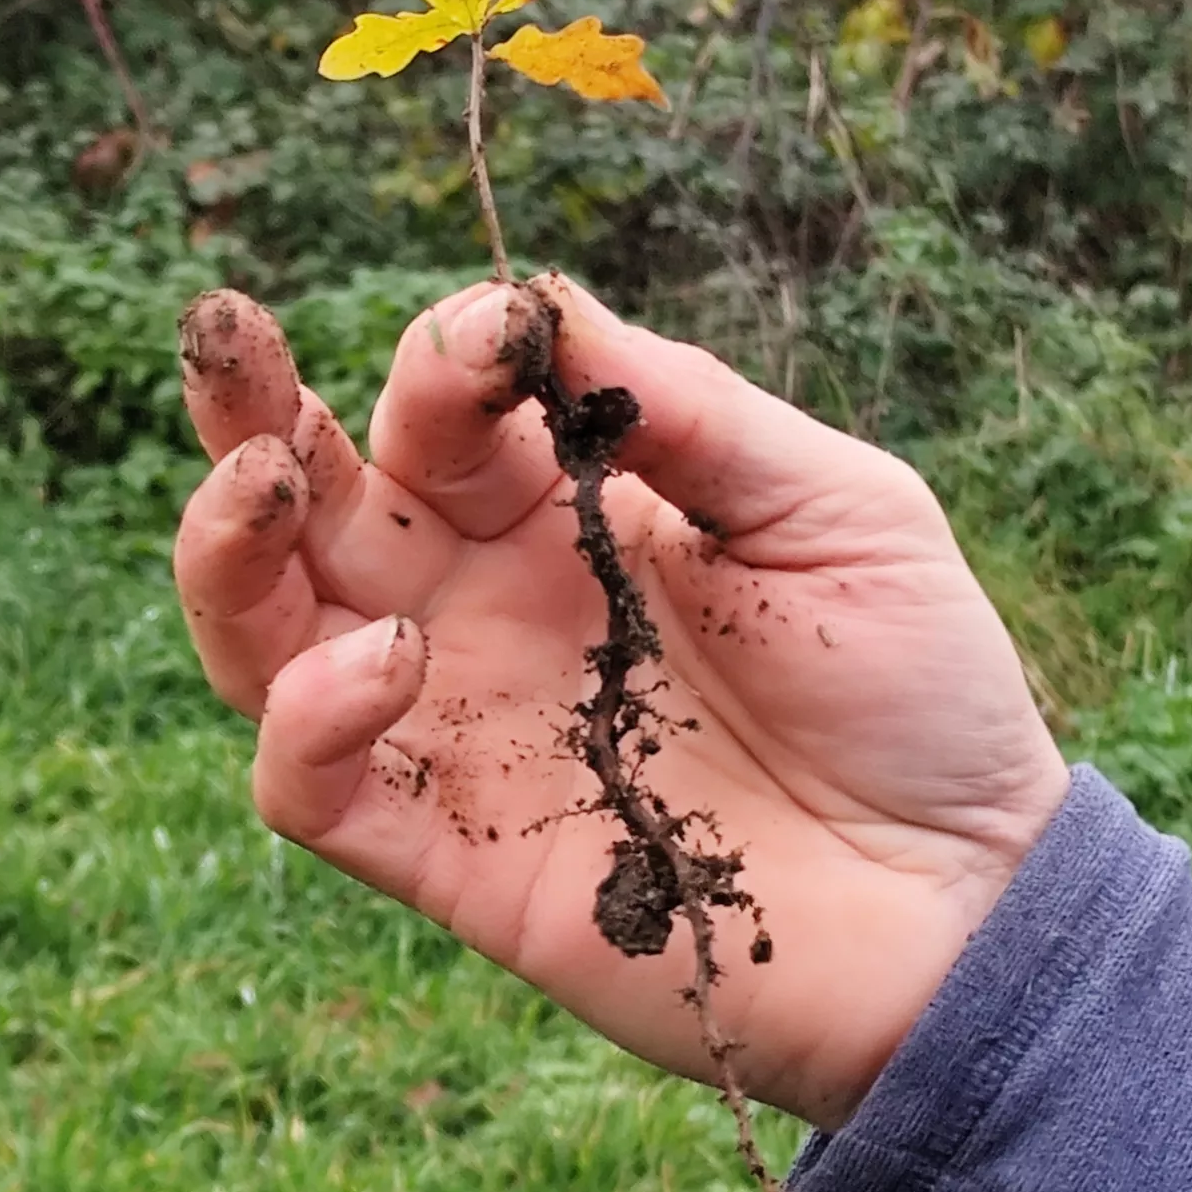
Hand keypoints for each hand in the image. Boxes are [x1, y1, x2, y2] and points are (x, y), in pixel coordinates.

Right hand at [172, 274, 1069, 1129]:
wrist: (965, 896)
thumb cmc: (918, 690)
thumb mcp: (836, 511)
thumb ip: (693, 411)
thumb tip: (548, 295)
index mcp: (572, 514)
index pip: (448, 413)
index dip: (449, 355)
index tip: (502, 335)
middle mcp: (492, 609)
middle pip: (319, 505)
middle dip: (255, 409)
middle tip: (225, 334)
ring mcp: (463, 729)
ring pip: (269, 637)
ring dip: (228, 551)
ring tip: (264, 482)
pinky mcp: (457, 856)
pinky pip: (313, 789)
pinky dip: (306, 721)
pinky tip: (391, 661)